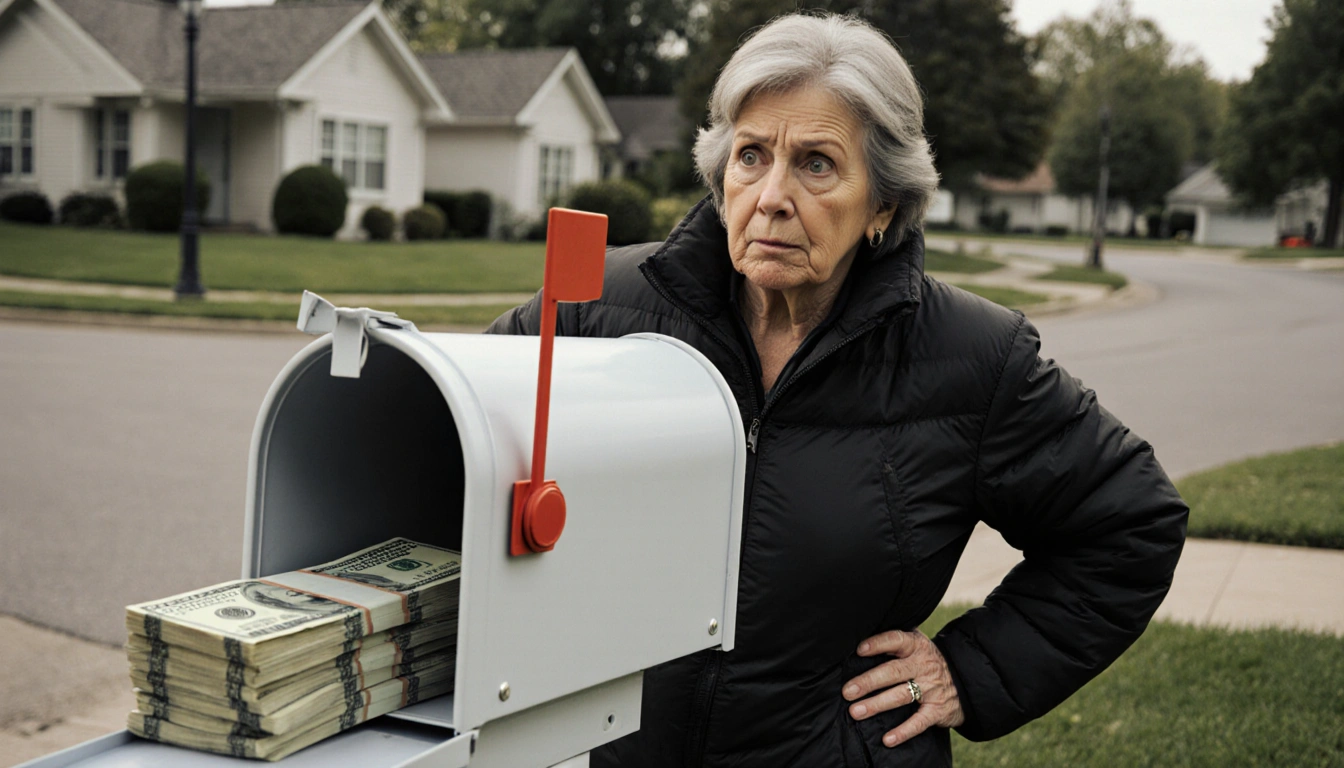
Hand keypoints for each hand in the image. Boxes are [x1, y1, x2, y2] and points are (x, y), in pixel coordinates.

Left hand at [842, 629, 964, 747]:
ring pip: (901, 696)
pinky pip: (919, 722)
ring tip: (856, 712)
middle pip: (893, 671)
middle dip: (869, 681)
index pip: (896, 640)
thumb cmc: (925, 661)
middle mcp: (924, 665)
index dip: (878, 644)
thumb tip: (857, 642)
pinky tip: (887, 739)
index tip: (859, 650)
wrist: (964, 680)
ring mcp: (931, 688)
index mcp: (916, 646)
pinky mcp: (937, 710)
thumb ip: (894, 643)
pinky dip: (903, 732)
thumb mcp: (915, 645)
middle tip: (848, 691)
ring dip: (877, 705)